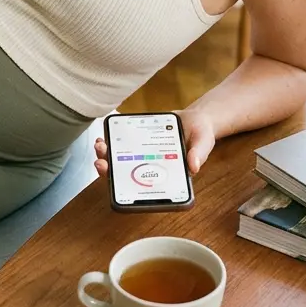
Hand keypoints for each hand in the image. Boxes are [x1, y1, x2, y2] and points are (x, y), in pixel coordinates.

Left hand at [93, 108, 217, 177]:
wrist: (195, 118)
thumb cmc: (200, 135)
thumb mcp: (204, 143)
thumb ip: (199, 154)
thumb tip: (193, 166)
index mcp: (165, 174)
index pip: (143, 186)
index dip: (127, 188)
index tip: (115, 182)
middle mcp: (150, 166)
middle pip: (125, 174)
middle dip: (109, 170)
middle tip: (101, 162)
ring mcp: (142, 153)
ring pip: (120, 159)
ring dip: (106, 154)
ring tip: (101, 145)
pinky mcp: (138, 140)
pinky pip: (122, 143)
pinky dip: (112, 140)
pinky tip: (105, 134)